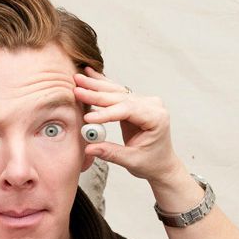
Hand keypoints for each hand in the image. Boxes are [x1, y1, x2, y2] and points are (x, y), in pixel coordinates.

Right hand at [73, 67, 182, 186]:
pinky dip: (102, 85)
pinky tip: (91, 75)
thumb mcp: (131, 161)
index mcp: (156, 118)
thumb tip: (89, 147)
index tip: (88, 118)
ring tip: (79, 78)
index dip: (106, 113)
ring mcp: (144, 102)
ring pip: (117, 91)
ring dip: (96, 85)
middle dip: (96, 93)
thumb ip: (110, 152)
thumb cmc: (152, 163)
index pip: (127, 110)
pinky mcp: (135, 103)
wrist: (162, 164)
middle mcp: (152, 105)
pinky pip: (117, 92)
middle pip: (120, 97)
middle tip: (77, 89)